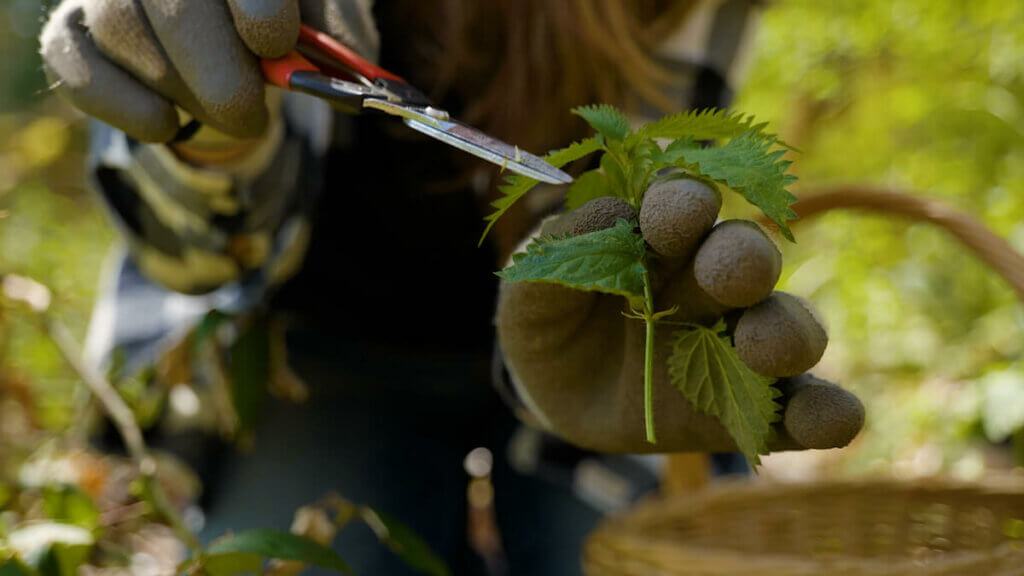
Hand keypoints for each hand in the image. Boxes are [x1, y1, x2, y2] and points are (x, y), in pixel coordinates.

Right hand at [40, 0, 377, 141]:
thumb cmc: (282, 15)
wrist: (227, 27)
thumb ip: (338, 42)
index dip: (258, 7)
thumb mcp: (320, 18)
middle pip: (174, 5)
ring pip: (122, 32)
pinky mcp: (70, 29)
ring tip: (223, 111)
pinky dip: (126, 107)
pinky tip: (168, 125)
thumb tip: (350, 90)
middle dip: (219, 78)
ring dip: (182, 93)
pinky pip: (74, 66)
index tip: (276, 46)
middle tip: (250, 115)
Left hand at [496, 175, 864, 453]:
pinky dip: (825, 412)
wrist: (556, 395)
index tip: (679, 216)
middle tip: (732, 275)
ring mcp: (736, 345)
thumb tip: (616, 211)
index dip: (684, 204)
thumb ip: (560, 251)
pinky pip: (799, 410)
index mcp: (659, 238)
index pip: (683, 204)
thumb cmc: (549, 323)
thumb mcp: (528, 293)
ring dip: (786, 332)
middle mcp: (710, 281)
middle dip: (742, 261)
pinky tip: (834, 418)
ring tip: (764, 348)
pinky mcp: (750, 409)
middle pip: (744, 257)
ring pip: (784, 326)